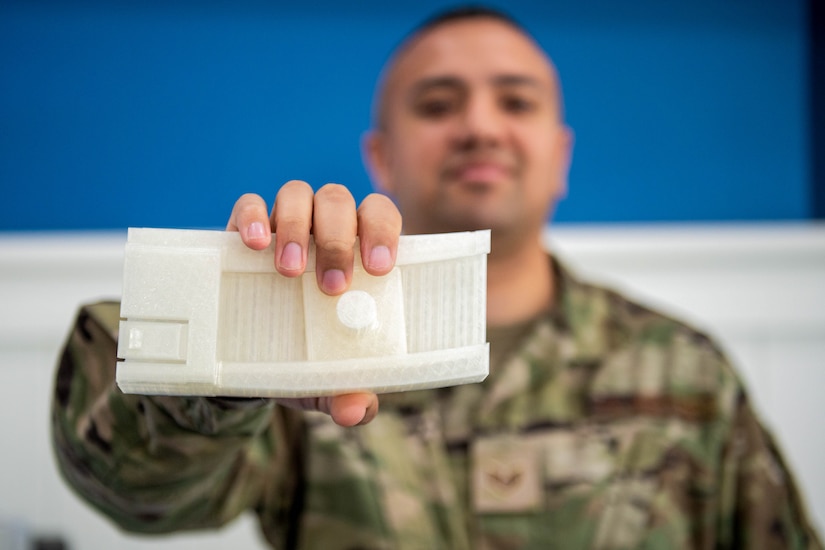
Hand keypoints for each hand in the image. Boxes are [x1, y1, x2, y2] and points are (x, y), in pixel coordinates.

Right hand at [226, 181, 401, 425]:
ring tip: (288, 271)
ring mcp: (285, 221)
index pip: (380, 215)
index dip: (383, 231)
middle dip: (338, 238)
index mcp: (358, 250)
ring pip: (299, 194)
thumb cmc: (304, 355)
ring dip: (296, 226)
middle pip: (339, 201)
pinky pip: (248, 203)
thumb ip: (347, 391)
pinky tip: (253, 244)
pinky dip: (251, 215)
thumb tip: (356, 410)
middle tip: (330, 286)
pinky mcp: (243, 226)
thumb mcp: (325, 377)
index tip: (378, 268)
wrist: (248, 356)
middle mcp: (326, 226)